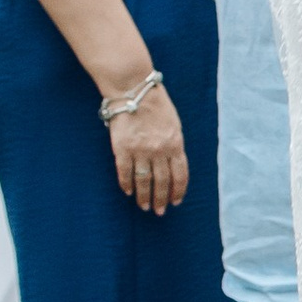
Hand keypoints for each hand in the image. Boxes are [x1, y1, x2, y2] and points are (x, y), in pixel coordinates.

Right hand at [107, 89, 188, 213]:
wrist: (133, 89)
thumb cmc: (156, 105)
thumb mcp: (174, 124)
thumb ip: (174, 145)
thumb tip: (174, 165)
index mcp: (175, 144)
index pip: (180, 175)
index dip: (178, 191)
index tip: (176, 201)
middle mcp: (159, 150)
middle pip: (162, 182)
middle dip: (161, 199)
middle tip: (159, 211)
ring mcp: (140, 150)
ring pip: (144, 181)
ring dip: (144, 196)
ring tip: (144, 206)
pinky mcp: (122, 148)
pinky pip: (125, 172)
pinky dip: (126, 184)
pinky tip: (128, 192)